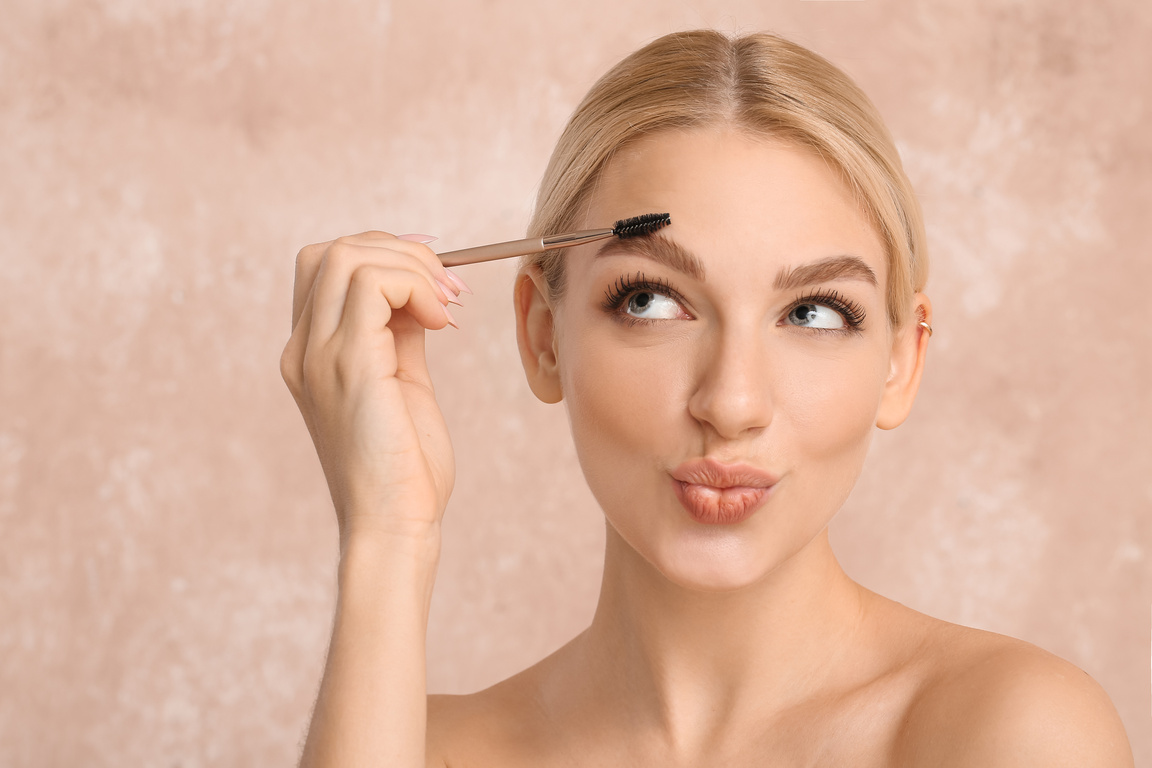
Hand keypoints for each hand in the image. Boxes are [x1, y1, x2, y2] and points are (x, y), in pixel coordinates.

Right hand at [280, 231, 466, 544]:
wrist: (394, 526)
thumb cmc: (405, 469)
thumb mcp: (403, 384)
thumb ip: (402, 335)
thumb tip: (421, 293)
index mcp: (311, 355)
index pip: (326, 269)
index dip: (382, 253)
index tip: (434, 275)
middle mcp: (303, 350)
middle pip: (331, 251)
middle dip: (400, 252)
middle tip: (449, 290)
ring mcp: (319, 355)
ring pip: (350, 255)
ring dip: (412, 266)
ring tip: (448, 306)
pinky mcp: (348, 364)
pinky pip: (373, 284)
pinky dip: (416, 286)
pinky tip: (443, 322)